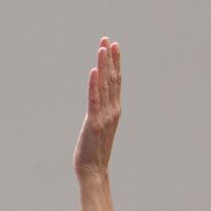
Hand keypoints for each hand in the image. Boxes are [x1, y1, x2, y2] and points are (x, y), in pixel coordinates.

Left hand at [72, 38, 120, 179]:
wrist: (94, 170)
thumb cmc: (94, 151)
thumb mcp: (100, 126)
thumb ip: (101, 112)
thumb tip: (97, 100)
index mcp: (114, 110)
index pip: (116, 81)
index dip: (115, 62)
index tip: (113, 45)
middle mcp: (112, 110)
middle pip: (112, 79)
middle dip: (109, 58)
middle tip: (107, 39)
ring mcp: (104, 116)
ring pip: (105, 86)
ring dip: (103, 66)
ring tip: (102, 48)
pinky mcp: (94, 123)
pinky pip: (94, 100)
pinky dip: (94, 85)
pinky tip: (94, 71)